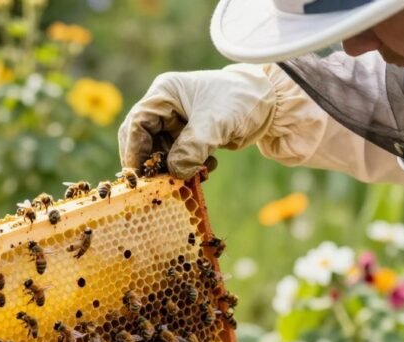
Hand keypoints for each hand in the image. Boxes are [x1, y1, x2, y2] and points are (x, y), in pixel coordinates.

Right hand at [118, 65, 277, 178]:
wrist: (268, 104)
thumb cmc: (240, 102)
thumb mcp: (215, 123)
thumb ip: (192, 147)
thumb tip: (175, 172)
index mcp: (165, 93)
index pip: (138, 123)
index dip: (135, 150)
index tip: (139, 176)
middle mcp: (165, 106)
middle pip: (143, 139)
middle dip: (150, 163)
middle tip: (157, 185)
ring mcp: (176, 122)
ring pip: (160, 152)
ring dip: (172, 169)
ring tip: (191, 178)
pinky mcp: (188, 136)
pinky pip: (177, 158)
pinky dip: (186, 168)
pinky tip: (205, 170)